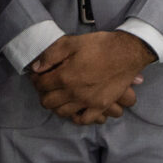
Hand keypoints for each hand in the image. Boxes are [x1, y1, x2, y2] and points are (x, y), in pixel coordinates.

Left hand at [31, 30, 153, 124]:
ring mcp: (87, 102)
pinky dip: (76, 116)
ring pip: (62, 112)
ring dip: (56, 105)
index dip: (36, 80)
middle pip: (48, 102)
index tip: (38, 76)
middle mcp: (74, 92)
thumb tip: (36, 68)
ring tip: (59, 96)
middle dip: (43, 94)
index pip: (41, 85)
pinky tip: (75, 108)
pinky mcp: (100, 106)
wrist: (127, 52)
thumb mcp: (72, 42)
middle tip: (47, 86)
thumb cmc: (100, 45)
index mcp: (65, 76)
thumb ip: (51, 55)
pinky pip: (83, 119)